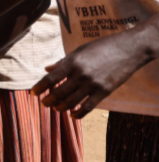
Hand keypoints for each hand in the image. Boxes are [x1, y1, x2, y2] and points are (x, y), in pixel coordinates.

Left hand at [32, 30, 147, 118]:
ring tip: (56, 108)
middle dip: (48, 100)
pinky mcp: (104, 91)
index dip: (39, 87)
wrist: (129, 48)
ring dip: (60, 107)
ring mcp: (93, 84)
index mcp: (73, 62)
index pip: (50, 78)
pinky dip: (78, 113)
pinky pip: (87, 107)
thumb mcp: (80, 50)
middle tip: (44, 103)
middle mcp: (81, 74)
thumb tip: (47, 69)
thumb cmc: (102, 46)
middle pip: (59, 93)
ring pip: (71, 102)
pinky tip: (72, 115)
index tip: (32, 93)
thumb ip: (63, 61)